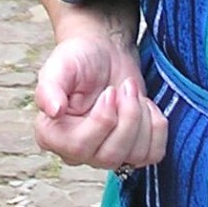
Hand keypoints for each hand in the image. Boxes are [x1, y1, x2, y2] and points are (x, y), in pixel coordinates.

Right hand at [34, 31, 166, 171]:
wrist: (106, 50)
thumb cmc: (80, 58)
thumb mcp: (60, 66)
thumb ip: (49, 88)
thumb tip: (53, 111)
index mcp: (53, 135)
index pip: (79, 147)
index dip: (103, 120)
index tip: (110, 91)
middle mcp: (77, 151)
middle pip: (110, 156)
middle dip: (128, 116)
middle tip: (126, 87)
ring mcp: (106, 152)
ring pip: (135, 156)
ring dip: (143, 118)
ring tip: (133, 92)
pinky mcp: (132, 147)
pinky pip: (153, 153)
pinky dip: (157, 128)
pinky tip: (146, 105)